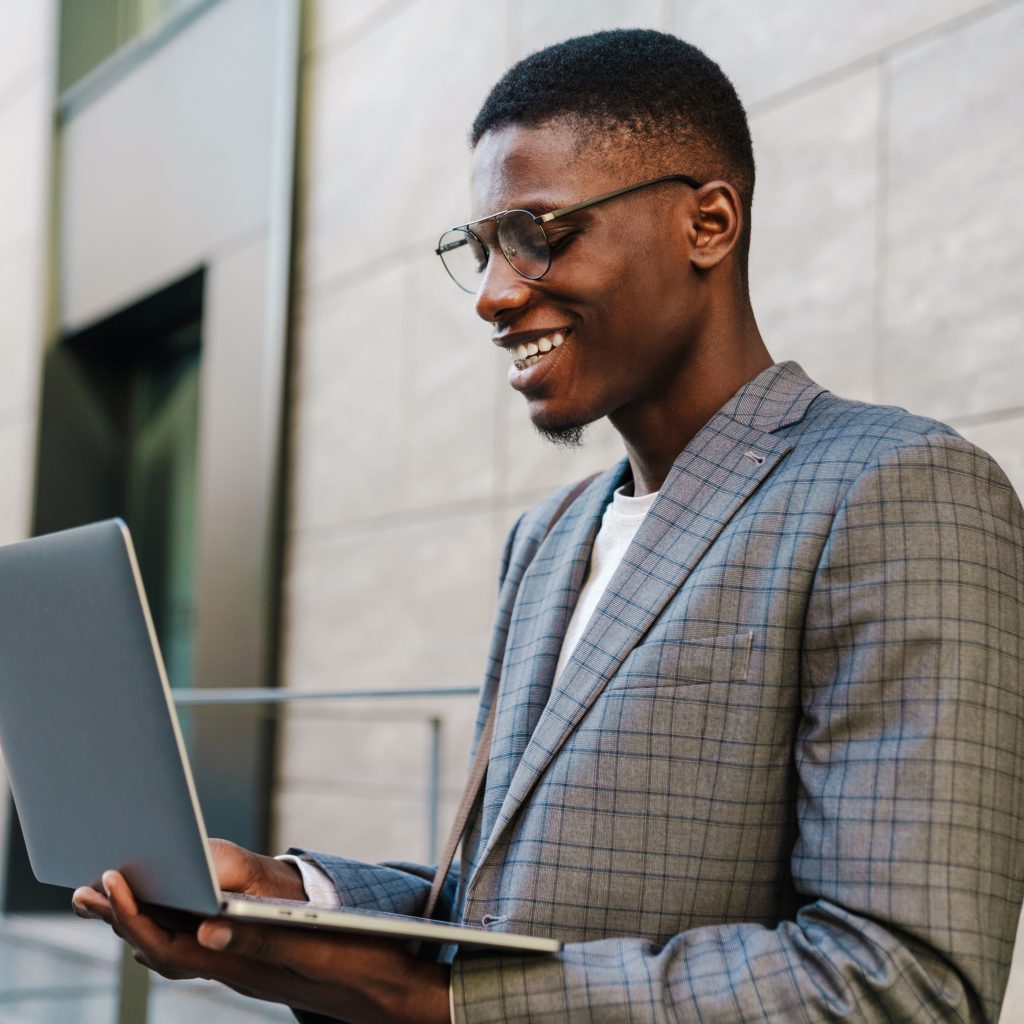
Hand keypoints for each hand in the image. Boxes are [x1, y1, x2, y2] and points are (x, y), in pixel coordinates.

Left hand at [71, 845, 449, 1022]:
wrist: (394, 995)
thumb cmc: (363, 964)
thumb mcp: (316, 949)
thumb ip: (261, 940)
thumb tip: (203, 928)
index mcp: (244, 966)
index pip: (171, 945)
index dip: (134, 915)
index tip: (109, 882)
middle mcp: (237, 973)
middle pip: (163, 949)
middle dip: (123, 917)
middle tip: (87, 888)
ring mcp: (248, 972)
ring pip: (178, 952)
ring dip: (144, 923)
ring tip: (113, 900)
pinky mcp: (261, 966)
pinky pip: (202, 951)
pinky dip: (175, 931)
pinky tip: (175, 922)